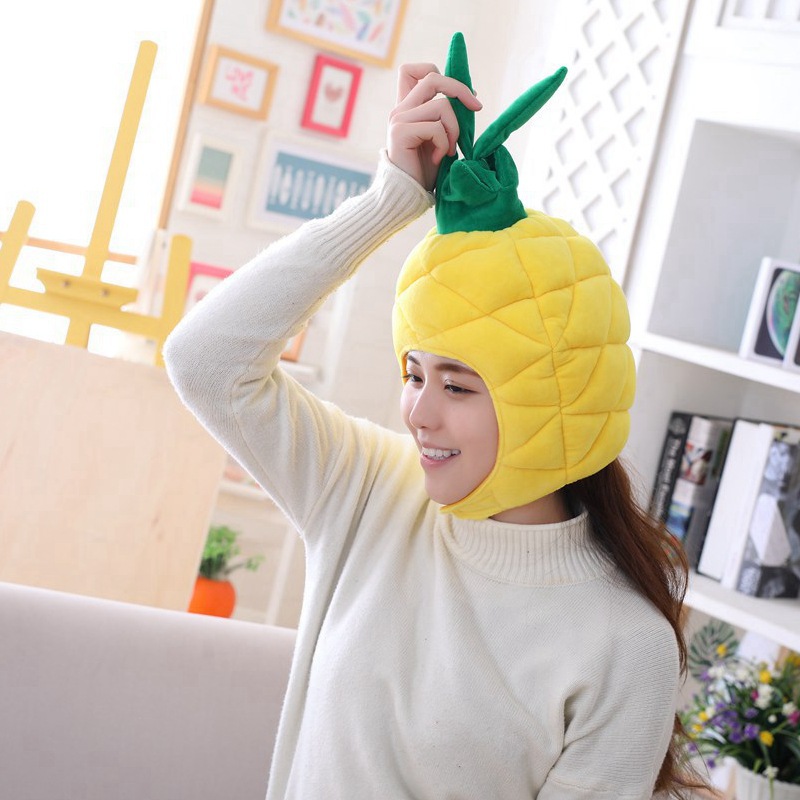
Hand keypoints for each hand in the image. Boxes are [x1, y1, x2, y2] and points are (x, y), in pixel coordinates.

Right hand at [387, 63, 481, 191]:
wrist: (406, 195)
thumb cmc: (425, 171)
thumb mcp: (439, 138)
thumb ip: (445, 118)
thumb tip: (471, 100)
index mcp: (406, 108)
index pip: (412, 71)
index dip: (439, 74)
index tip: (464, 95)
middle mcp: (400, 110)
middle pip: (432, 77)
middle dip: (460, 89)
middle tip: (477, 107)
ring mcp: (398, 120)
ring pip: (441, 105)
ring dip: (454, 130)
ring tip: (449, 150)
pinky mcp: (400, 133)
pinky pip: (435, 127)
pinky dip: (443, 144)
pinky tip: (437, 159)